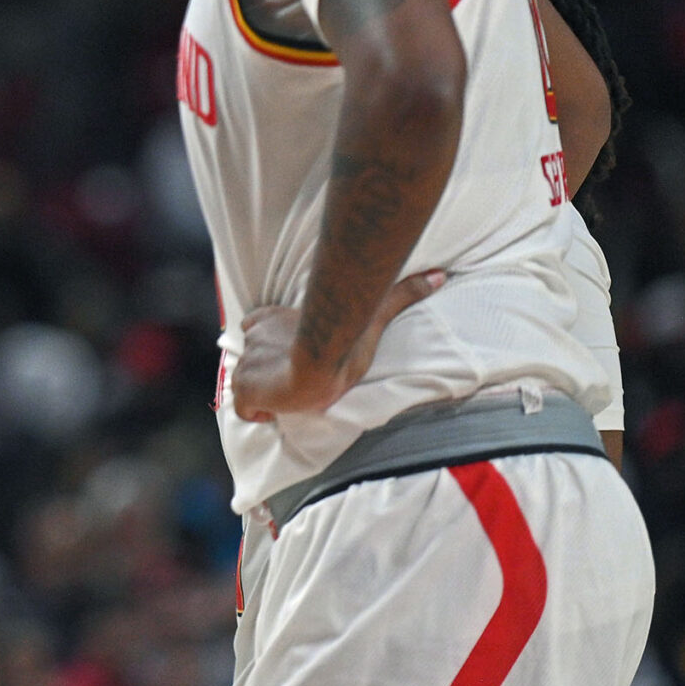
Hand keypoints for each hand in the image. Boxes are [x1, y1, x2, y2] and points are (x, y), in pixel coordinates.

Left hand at [231, 269, 445, 421]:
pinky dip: (257, 411)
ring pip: (248, 380)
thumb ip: (401, 294)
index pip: (258, 325)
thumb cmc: (342, 342)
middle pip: (253, 355)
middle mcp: (253, 337)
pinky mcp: (243, 387)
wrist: (316, 368)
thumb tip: (440, 275)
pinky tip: (276, 410)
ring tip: (289, 396)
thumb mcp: (370, 315)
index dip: (272, 342)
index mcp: (271, 317)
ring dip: (265, 390)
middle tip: (293, 379)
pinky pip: (243, 405)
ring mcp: (246, 362)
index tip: (291, 355)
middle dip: (269, 368)